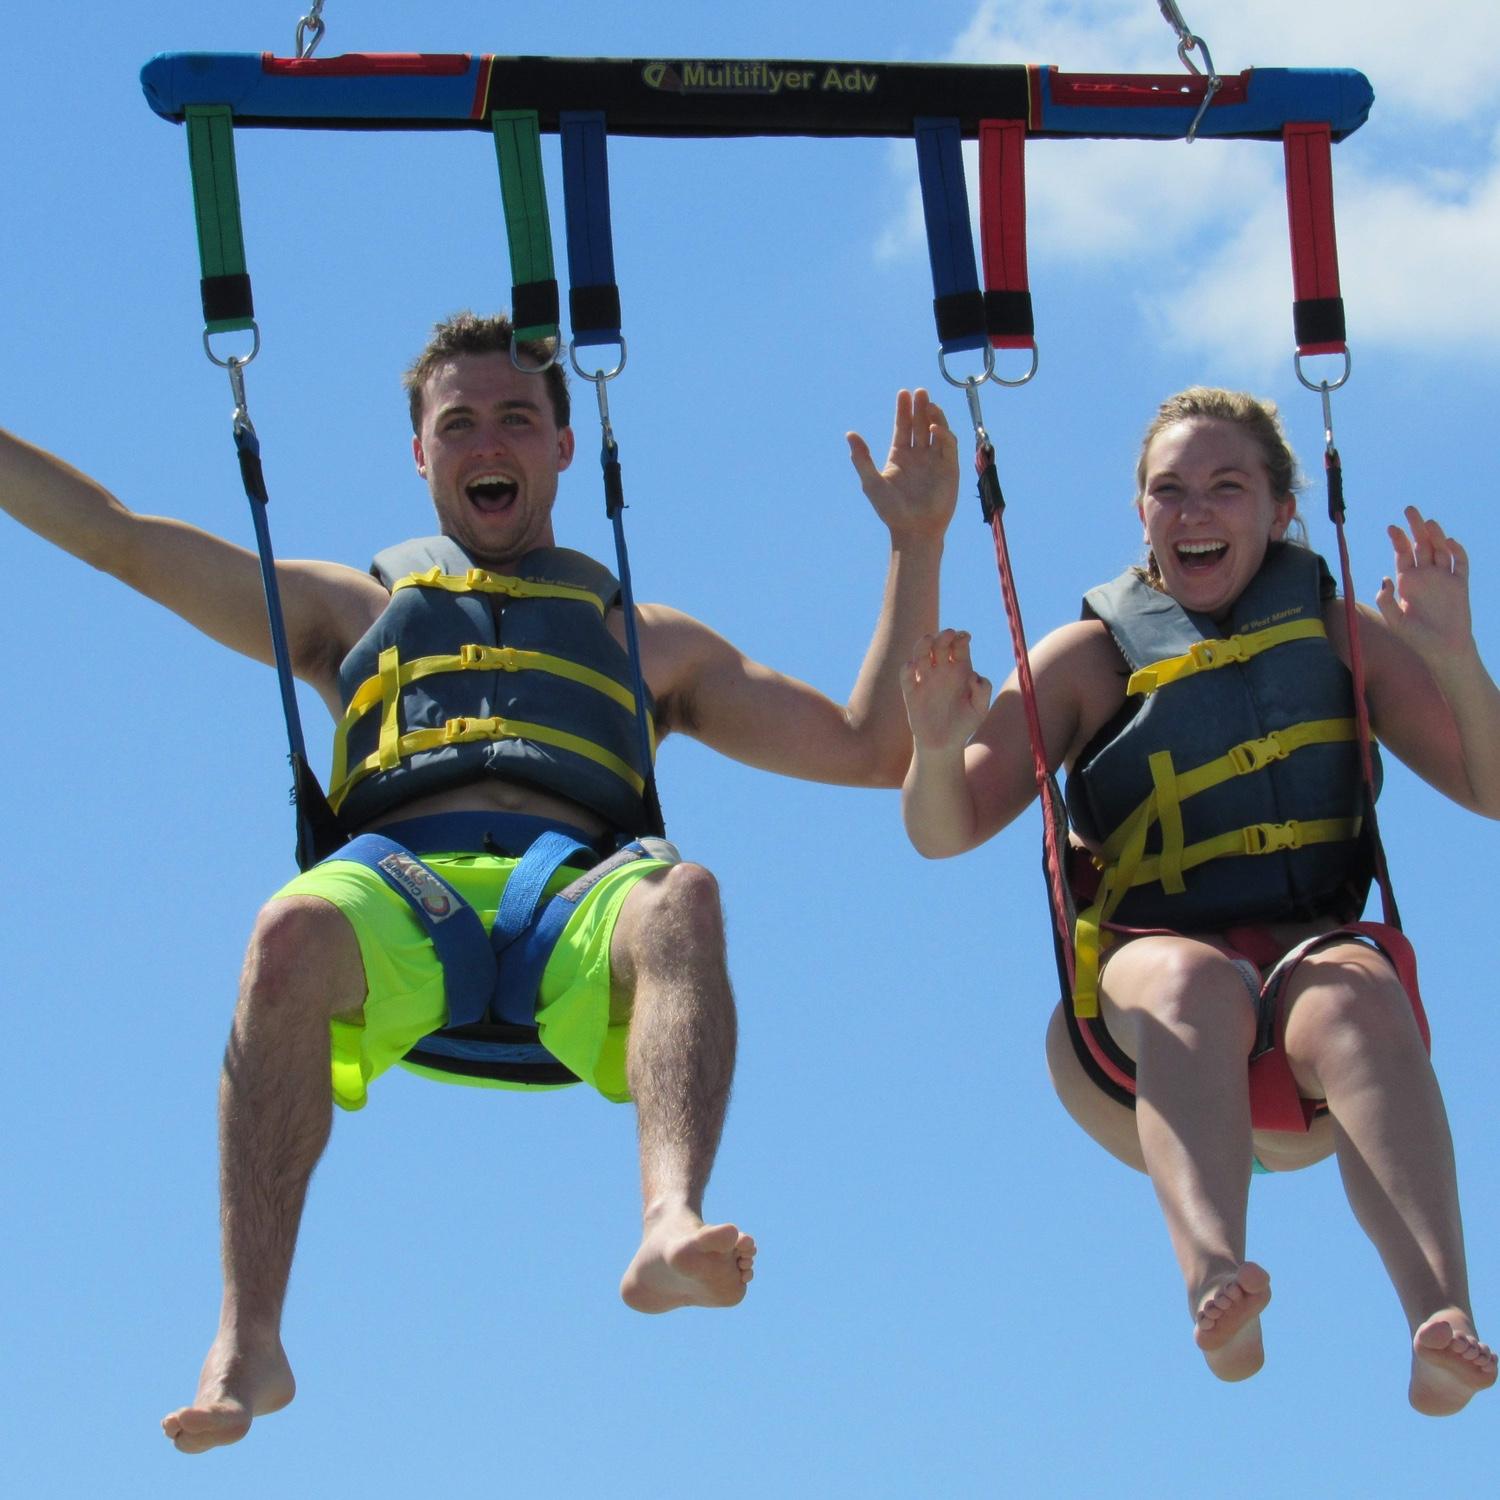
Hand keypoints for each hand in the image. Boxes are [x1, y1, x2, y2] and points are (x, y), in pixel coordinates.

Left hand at [846, 388, 958, 542]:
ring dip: (933, 416)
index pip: (902, 426)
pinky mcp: (950, 468)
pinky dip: (943, 434)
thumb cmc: (891, 510)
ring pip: (936, 431)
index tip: (903, 393)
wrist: (913, 530)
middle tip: (919, 391)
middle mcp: (918, 454)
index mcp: (899, 455)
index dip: (903, 409)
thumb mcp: (871, 482)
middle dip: (919, 407)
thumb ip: (862, 458)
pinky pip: (948, 446)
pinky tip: (933, 427)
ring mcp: (935, 460)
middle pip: (919, 424)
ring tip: (927, 403)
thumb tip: (850, 434)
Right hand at [902, 629, 991, 751]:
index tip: (964, 636)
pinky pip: (907, 676)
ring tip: (928, 639)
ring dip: (922, 644)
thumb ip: (983, 690)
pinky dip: (907, 669)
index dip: (960, 637)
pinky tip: (912, 666)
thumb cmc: (964, 725)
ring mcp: (925, 680)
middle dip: (943, 636)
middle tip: (948, 634)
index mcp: (960, 670)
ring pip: (920, 654)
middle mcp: (941, 670)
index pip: (959, 645)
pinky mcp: (911, 692)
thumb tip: (973, 675)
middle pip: (940, 645)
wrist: (944, 745)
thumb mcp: (980, 709)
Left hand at [1375, 506, 1474, 662]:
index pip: (1402, 554)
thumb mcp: (1395, 621)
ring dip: (1436, 535)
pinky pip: (1461, 563)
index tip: (1391, 527)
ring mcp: (1444, 578)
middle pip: (1421, 545)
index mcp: (1408, 582)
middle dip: (1416, 528)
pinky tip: (1449, 542)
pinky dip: (1457, 551)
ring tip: (1429, 522)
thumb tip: (1385, 579)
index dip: (1397, 540)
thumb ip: (1387, 601)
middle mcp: (1426, 576)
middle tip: (1410, 510)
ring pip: (1441, 550)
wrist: (1443, 649)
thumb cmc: (1417, 638)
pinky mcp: (1461, 584)